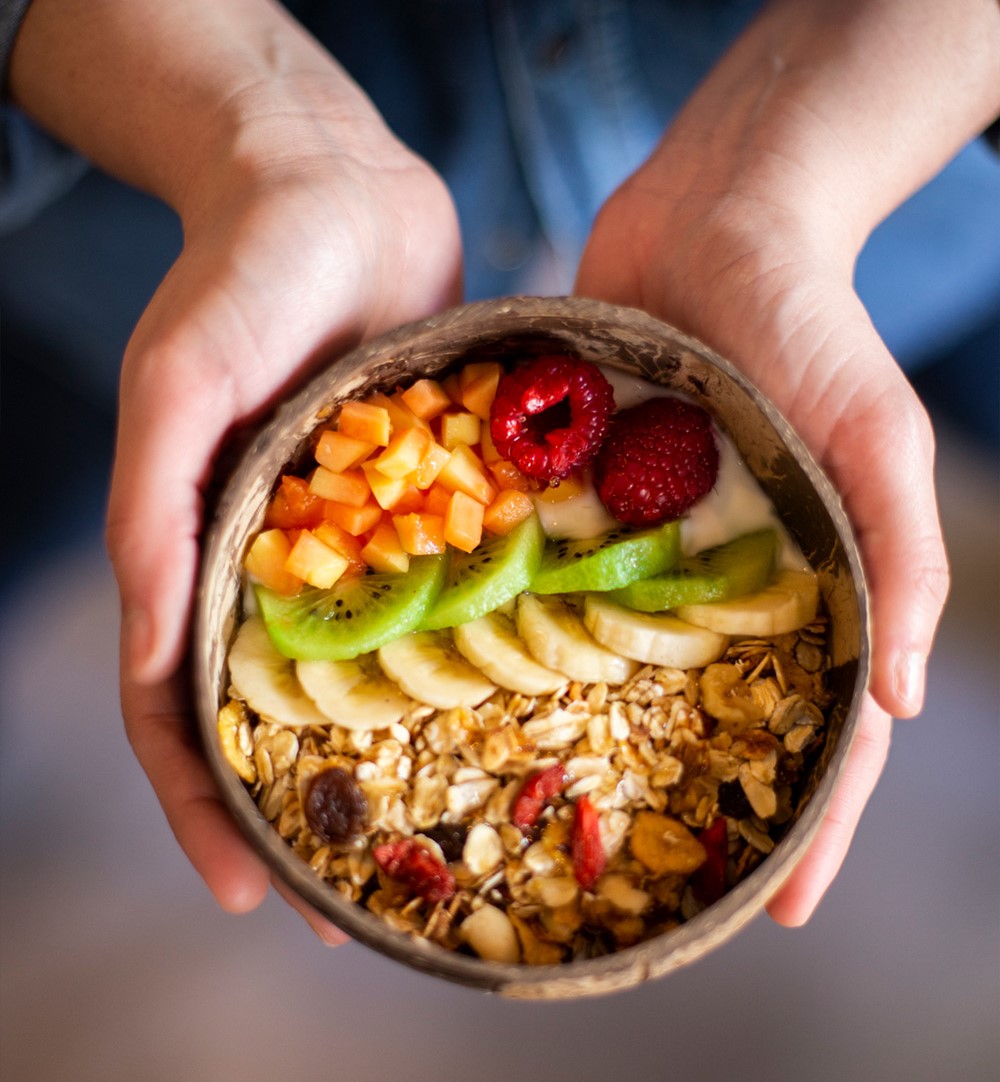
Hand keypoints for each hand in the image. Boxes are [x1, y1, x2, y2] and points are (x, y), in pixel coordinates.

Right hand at [107, 123, 461, 918]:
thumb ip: (155, 505)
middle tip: (359, 910)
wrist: (338, 189)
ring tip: (443, 837)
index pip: (183, 710)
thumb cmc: (240, 273)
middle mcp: (275, 562)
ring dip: (396, 757)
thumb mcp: (181, 381)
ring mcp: (355, 539)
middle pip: (282, 716)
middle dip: (310, 812)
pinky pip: (444, 595)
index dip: (206, 807)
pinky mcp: (425, 502)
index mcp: (199, 552)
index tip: (251, 894)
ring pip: (370, 673)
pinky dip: (464, 657)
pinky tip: (513, 708)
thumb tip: (154, 652)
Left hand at [576, 157, 943, 925]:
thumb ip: (903, 551)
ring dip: (586, 730)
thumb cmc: (810, 318)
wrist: (714, 216)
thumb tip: (905, 694)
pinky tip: (464, 678)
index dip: (814, 821)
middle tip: (651, 891)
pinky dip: (518, 626)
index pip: (823, 724)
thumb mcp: (874, 429)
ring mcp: (644, 542)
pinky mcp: (578, 497)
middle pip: (708, 712)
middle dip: (690, 800)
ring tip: (537, 809)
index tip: (780, 911)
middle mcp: (719, 577)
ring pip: (614, 658)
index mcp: (805, 578)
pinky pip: (548, 575)